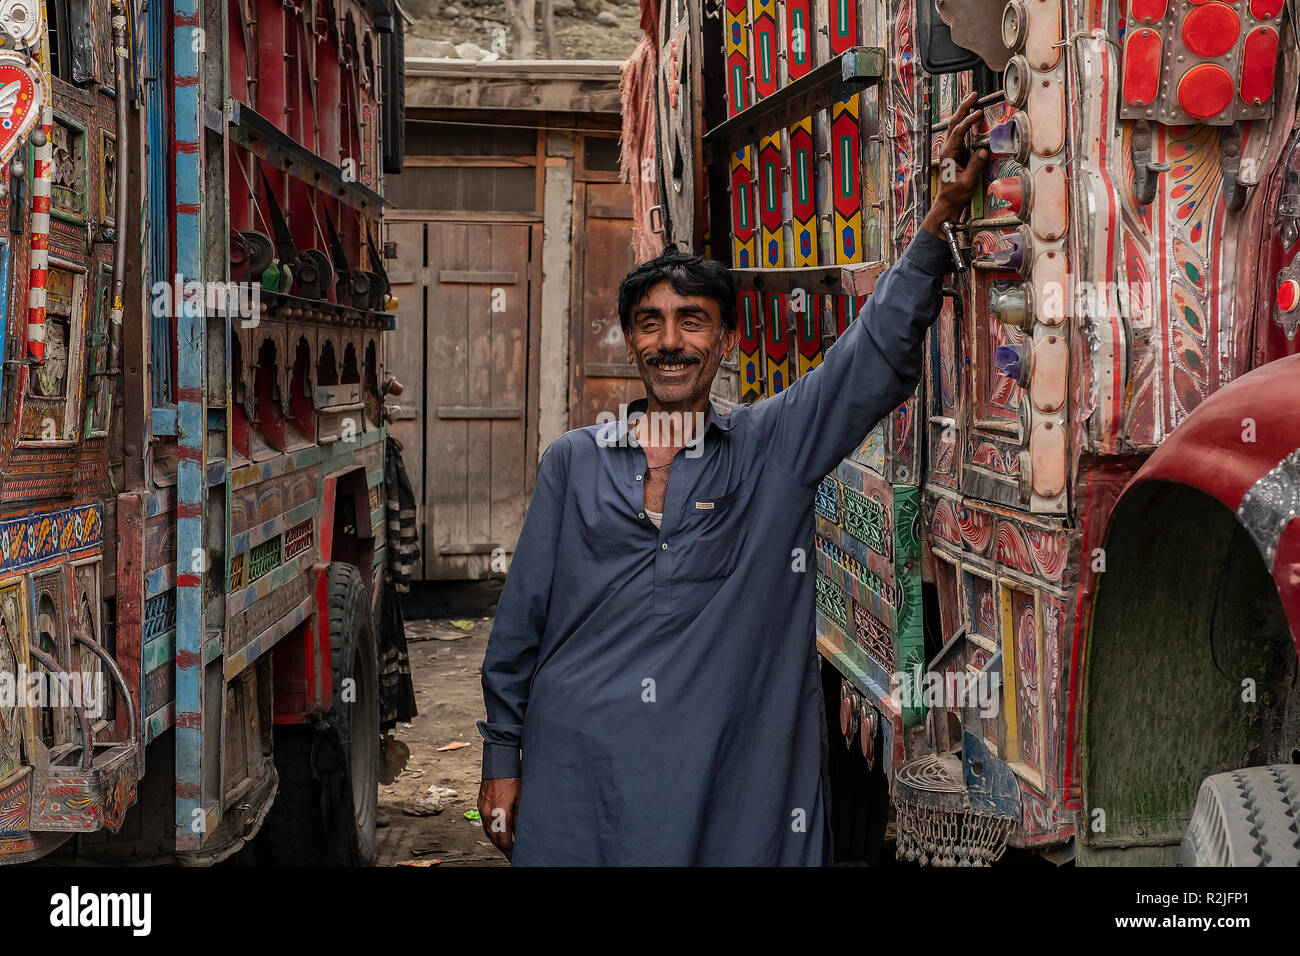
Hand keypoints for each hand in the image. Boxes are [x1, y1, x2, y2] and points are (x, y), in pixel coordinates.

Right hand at [478, 777, 519, 859]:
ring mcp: (483, 809)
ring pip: (487, 832)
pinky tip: (497, 831)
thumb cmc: (512, 778)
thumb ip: (519, 818)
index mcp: (499, 813)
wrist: (499, 764)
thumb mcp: (521, 800)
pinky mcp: (481, 804)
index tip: (515, 855)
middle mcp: (488, 813)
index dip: (509, 850)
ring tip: (505, 846)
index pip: (503, 840)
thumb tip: (521, 833)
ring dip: (496, 840)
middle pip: (494, 838)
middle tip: (510, 854)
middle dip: (502, 848)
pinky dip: (491, 830)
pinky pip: (485, 823)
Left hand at [922, 91, 990, 237]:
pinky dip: (967, 123)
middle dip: (963, 108)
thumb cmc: (955, 194)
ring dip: (964, 112)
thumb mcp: (967, 181)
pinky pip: (962, 134)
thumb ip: (975, 165)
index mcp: (948, 154)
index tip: (979, 113)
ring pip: (956, 127)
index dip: (968, 121)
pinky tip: (974, 116)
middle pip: (954, 123)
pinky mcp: (957, 153)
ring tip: (974, 100)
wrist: (947, 203)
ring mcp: (952, 150)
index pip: (958, 132)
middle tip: (974, 95)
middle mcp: (948, 149)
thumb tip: (984, 150)